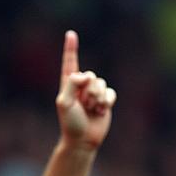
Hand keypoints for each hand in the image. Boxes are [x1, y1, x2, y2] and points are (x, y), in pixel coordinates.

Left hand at [56, 30, 115, 151]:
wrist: (83, 141)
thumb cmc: (70, 123)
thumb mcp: (64, 102)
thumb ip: (72, 83)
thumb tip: (86, 75)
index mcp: (68, 84)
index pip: (70, 63)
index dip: (71, 48)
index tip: (71, 33)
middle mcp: (81, 86)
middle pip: (92, 76)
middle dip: (90, 91)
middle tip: (84, 105)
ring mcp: (94, 93)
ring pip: (102, 84)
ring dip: (98, 98)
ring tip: (92, 110)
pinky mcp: (105, 101)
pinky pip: (111, 93)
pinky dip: (107, 102)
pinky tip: (101, 111)